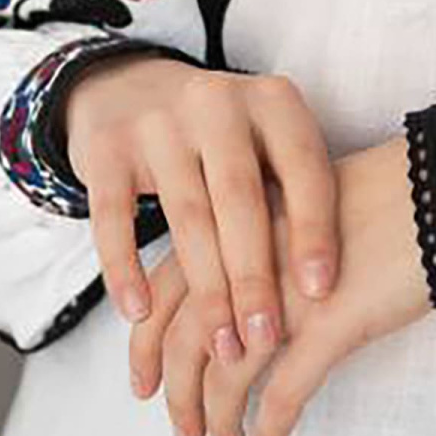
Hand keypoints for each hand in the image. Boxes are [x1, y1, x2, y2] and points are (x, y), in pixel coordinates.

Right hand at [64, 51, 341, 355]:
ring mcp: (158, 121)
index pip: (302, 167)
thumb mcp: (268, 144)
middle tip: (265, 340)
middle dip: (255, 277)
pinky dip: (125, 268)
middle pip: (241, 198)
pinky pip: (114, 216)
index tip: (320, 291)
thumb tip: (329, 292)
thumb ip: (295, 196)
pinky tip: (139, 313)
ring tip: (222, 347)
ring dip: (206, 289)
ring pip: (186, 215)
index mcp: (272, 101)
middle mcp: (217, 101)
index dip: (314, 230)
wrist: (131, 88)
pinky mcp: (106, 147)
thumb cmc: (224, 141)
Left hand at [129, 134, 433, 435]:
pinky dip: (269, 427)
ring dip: (217, 420)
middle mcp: (249, 261)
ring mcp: (286, 296)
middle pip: (184, 342)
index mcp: (236, 227)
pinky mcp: (330, 327)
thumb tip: (228, 298)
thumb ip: (254, 247)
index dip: (146, 347)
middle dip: (177, 395)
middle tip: (183, 431)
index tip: (145, 384)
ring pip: (226, 376)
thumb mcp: (296, 209)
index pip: (164, 295)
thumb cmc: (377, 198)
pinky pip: (284, 393)